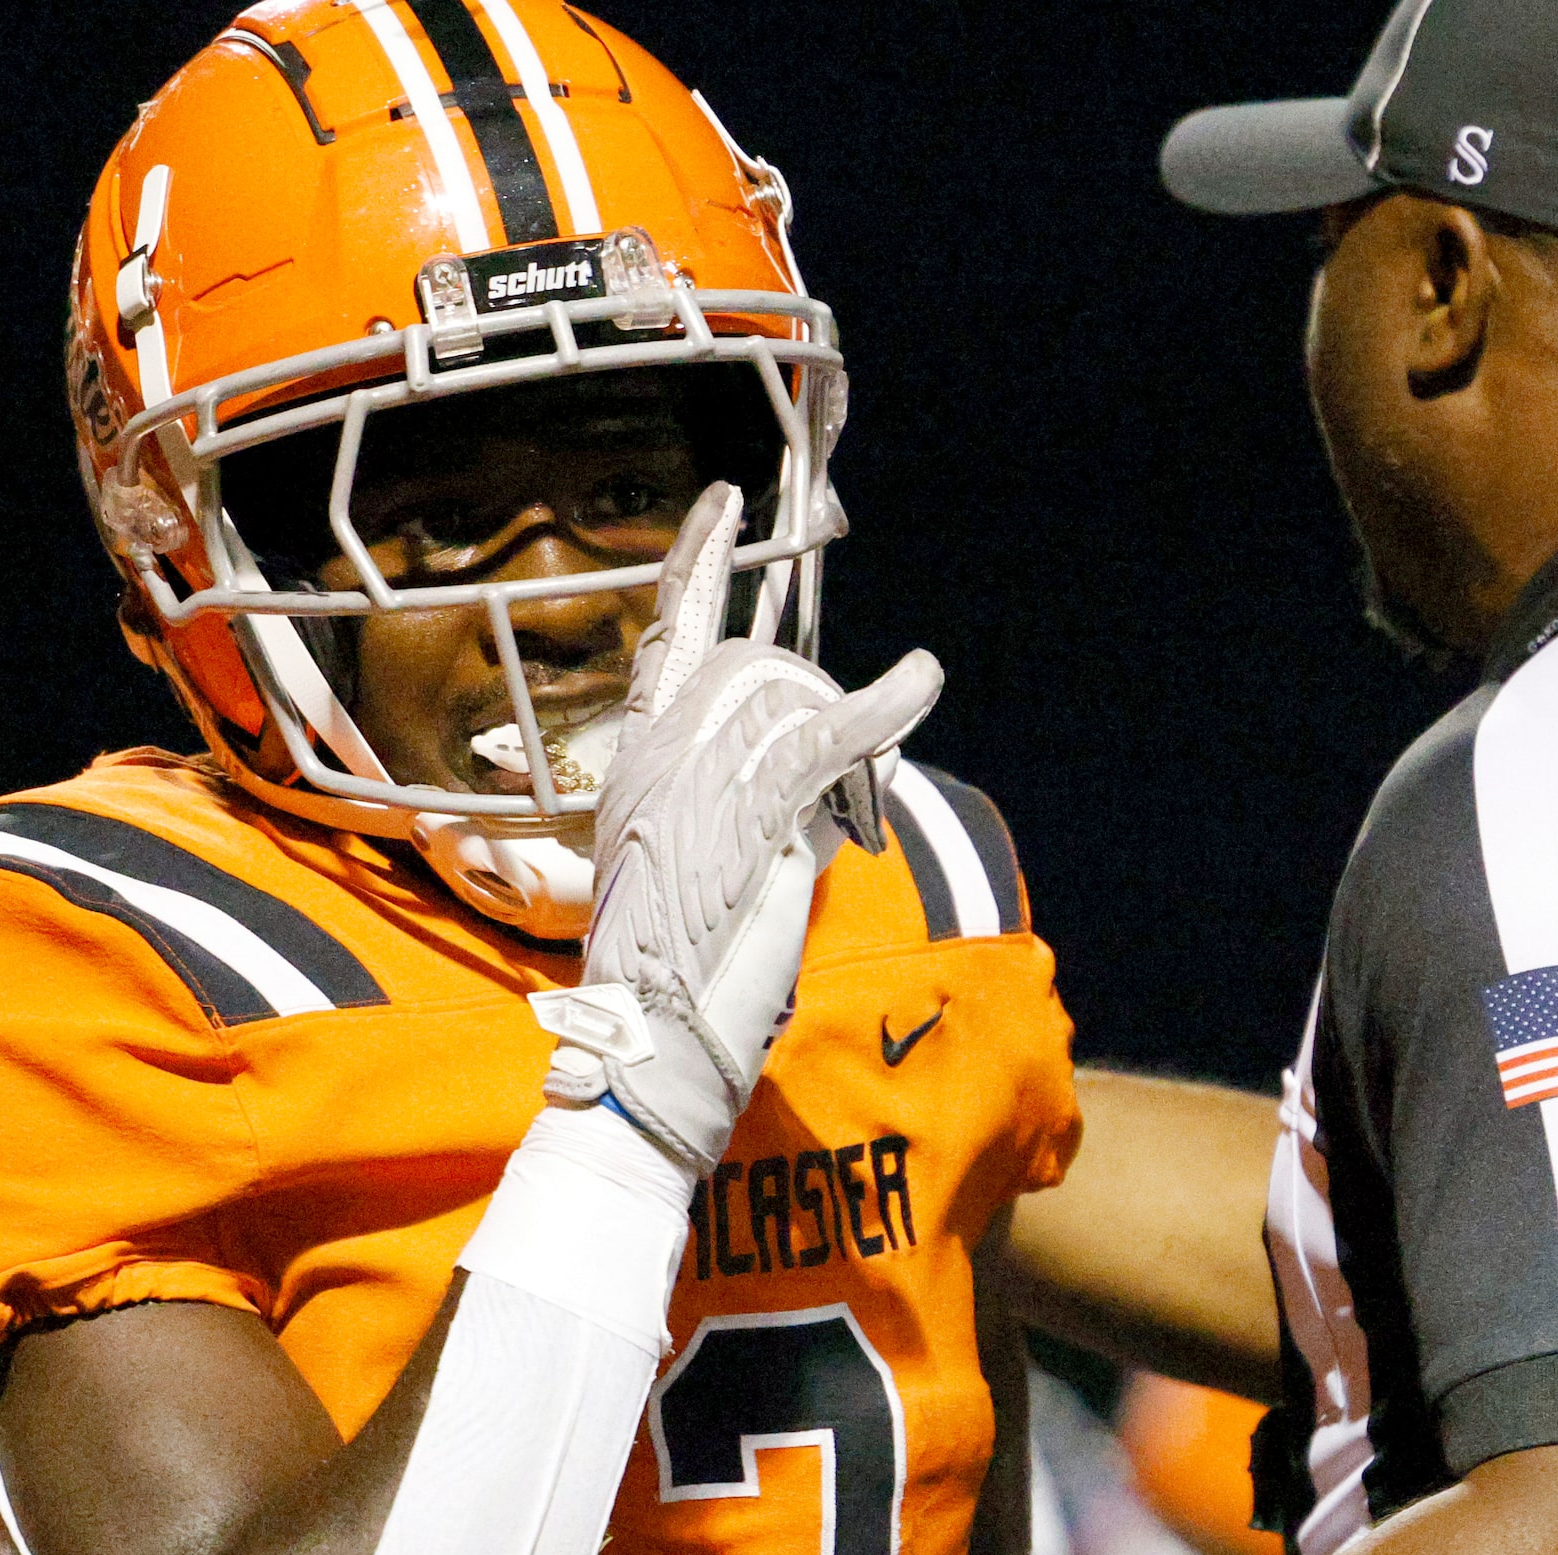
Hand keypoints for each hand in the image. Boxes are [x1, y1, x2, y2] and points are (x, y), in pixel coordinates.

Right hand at [538, 482, 941, 1171]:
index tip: (724, 500)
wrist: (647, 1052)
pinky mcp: (742, 816)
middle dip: (819, 706)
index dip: (699, 565)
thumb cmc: (675, 986)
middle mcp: (655, 758)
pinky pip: (825, 738)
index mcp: (635, 766)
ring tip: (853, 819)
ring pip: (795, 704)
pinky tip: (922, 678)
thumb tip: (812, 786)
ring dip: (852, 746)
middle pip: (759, 669)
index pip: (665, 640)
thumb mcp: (688, 875)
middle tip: (847, 782)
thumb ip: (732, 810)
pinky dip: (885, 704)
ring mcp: (694, 781)